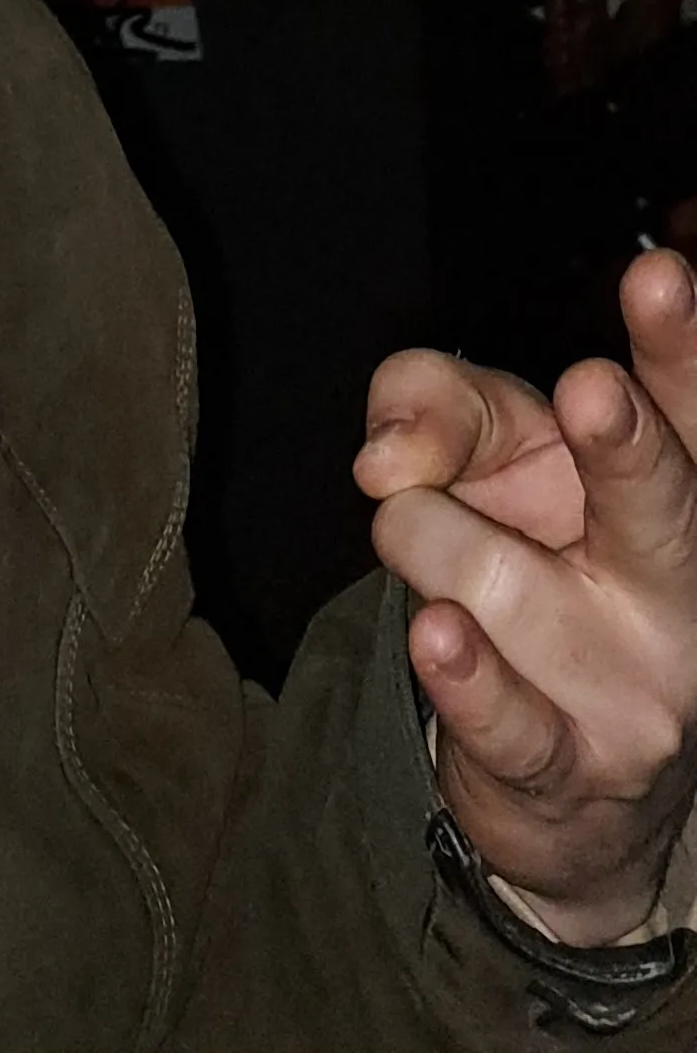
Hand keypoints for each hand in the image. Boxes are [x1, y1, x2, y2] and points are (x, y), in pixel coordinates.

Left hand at [357, 249, 696, 944]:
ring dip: (421, 540)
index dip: (679, 341)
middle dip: (622, 443)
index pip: (688, 404)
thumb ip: (437, 407)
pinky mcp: (574, 765)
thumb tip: (388, 451)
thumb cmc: (525, 564)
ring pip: (494, 576)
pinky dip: (458, 671)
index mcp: (672, 482)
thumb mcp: (486, 459)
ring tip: (422, 544)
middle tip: (591, 392)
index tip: (657, 274)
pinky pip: (501, 712)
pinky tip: (437, 636)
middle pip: (656, 496)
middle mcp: (681, 581)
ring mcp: (638, 684)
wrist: (558, 779)